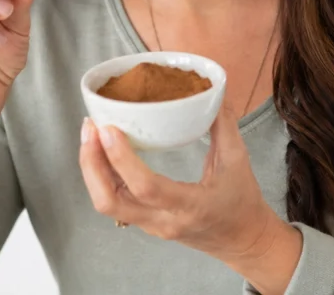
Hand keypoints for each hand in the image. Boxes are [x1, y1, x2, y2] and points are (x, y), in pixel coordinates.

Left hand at [78, 106, 302, 290]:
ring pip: (106, 204)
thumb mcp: (238, 160)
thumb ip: (224, 125)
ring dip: (92, 170)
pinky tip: (101, 152)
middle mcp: (164, 221)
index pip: (146, 188)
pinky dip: (101, 176)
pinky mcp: (145, 223)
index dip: (121, 159)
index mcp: (190, 206)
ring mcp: (151, 226)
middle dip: (92, 164)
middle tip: (90, 128)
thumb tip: (213, 92)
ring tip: (90, 136)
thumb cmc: (242, 202)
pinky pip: (114, 202)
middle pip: (110, 201)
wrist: (244, 241)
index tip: (109, 129)